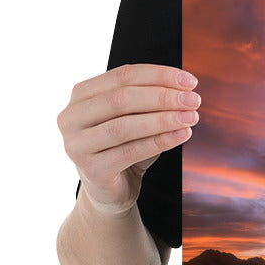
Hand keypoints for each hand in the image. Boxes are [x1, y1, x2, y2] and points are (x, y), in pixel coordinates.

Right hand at [57, 63, 200, 215]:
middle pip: (121, 99)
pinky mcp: (91, 170)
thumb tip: (185, 88)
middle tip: (193, 100)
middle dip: (162, 97)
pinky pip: (130, 152)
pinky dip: (160, 141)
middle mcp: (71, 117)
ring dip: (163, 119)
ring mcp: (76, 145)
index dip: (159, 75)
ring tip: (192, 117)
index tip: (191, 82)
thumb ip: (151, 99)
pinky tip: (183, 135)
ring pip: (125, 126)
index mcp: (81, 95)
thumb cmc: (125, 145)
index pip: (123, 75)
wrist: (111, 189)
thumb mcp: (136, 117)